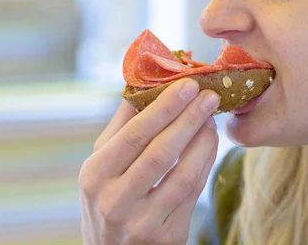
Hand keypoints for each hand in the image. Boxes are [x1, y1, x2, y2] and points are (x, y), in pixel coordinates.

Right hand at [79, 78, 219, 243]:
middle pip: (161, 153)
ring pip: (184, 175)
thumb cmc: (108, 195)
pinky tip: (211, 142)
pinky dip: (206, 162)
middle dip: (189, 119)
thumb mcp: (102, 163)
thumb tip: (144, 78)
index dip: (165, 107)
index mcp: (95, 175)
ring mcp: (142, 223)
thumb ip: (122, 124)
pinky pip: (195, 192)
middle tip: (210, 95)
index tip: (188, 84)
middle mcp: (115, 201)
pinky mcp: (168, 236)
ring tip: (212, 118)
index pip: (134, 134)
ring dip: (204, 141)